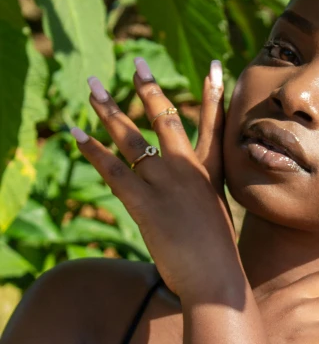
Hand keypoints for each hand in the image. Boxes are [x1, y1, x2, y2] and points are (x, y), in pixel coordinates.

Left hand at [72, 59, 238, 298]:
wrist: (217, 279)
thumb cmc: (218, 257)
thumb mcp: (214, 218)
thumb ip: (199, 200)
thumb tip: (187, 201)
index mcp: (210, 173)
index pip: (214, 124)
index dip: (214, 94)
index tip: (215, 66)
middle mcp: (188, 170)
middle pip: (166, 118)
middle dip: (148, 89)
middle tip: (136, 64)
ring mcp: (166, 184)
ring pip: (132, 137)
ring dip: (108, 110)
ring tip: (92, 88)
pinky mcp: (145, 203)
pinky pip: (112, 169)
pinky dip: (91, 150)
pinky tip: (75, 133)